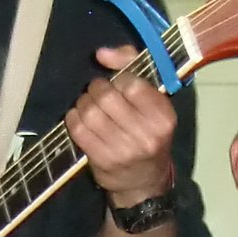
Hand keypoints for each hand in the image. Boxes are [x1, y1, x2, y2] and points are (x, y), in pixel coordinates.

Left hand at [68, 46, 177, 203]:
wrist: (144, 183)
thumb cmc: (149, 134)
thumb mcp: (153, 102)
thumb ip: (132, 66)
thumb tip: (102, 53)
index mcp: (163, 117)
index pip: (132, 84)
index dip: (119, 79)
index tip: (118, 85)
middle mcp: (146, 135)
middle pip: (106, 96)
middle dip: (96, 89)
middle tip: (98, 93)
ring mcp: (123, 150)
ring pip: (89, 112)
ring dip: (83, 103)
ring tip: (89, 106)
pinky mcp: (102, 160)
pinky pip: (78, 129)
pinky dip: (74, 119)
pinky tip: (81, 120)